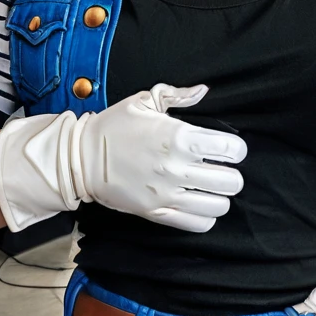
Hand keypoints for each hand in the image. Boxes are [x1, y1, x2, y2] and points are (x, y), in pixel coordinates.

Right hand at [0, 82, 246, 232]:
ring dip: (220, 196)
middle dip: (231, 174)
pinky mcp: (157, 214)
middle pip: (232, 181)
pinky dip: (205, 216)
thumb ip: (178, 96)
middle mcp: (177, 168)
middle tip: (219, 168)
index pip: (231, 149)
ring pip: (219, 205)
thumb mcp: (144, 101)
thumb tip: (203, 91)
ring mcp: (167, 194)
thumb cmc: (114, 126)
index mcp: (179, 137)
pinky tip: (197, 203)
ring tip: (209, 188)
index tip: (227, 148)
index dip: (235, 148)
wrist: (80, 158)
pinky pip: (198, 224)